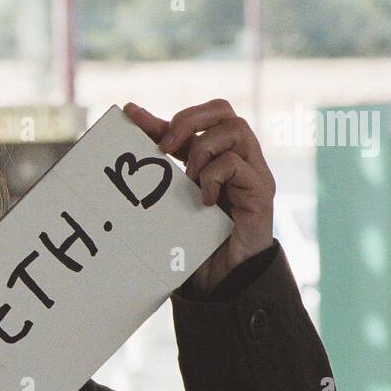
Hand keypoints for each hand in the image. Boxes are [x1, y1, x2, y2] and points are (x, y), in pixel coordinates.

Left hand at [123, 99, 274, 295]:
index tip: (130, 114)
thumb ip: (160, 175)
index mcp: (216, 157)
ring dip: (203, 149)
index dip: (163, 115)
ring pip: (235, 129)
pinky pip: (237, 164)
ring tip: (189, 178)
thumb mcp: (173, 202)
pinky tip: (205, 200)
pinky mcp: (260, 192)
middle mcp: (239, 158)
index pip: (196, 119)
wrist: (223, 281)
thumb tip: (131, 151)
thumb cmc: (197, 241)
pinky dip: (214, 176)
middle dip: (188, 120)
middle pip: (223, 109)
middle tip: (165, 147)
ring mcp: (253, 173)